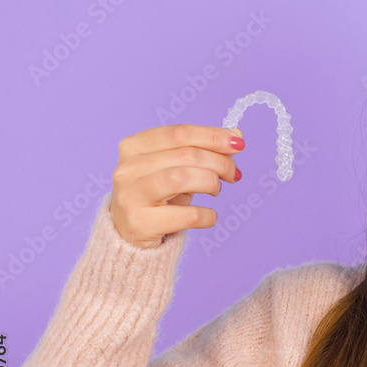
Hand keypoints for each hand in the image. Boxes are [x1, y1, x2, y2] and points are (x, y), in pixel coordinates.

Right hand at [110, 124, 244, 248]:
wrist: (133, 233)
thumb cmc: (159, 195)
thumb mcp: (177, 167)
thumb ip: (202, 149)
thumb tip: (235, 134)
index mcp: (134, 146)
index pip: (179, 133)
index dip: (212, 136)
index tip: (238, 143)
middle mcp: (127, 169)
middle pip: (185, 155)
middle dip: (219, 162)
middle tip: (233, 173)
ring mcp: (130, 196)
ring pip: (181, 178)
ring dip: (210, 182)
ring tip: (216, 190)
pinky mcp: (140, 224)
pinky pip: (187, 215)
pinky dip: (207, 214)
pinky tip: (209, 215)